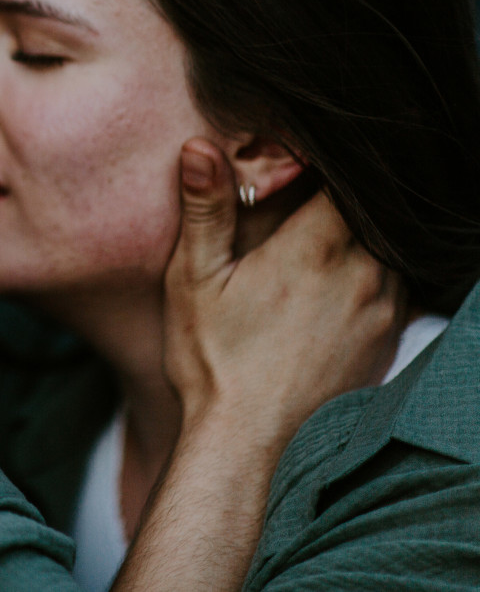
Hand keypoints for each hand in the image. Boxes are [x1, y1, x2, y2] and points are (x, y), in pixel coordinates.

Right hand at [165, 139, 402, 447]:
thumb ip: (206, 209)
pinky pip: (398, 286)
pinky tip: (335, 284)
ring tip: (316, 247)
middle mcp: (364, 273)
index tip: (295, 164)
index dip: (321, 164)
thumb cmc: (214, 362)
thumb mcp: (194, 280)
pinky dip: (374, 273)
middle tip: (302, 203)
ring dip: (361, 236)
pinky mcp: (390, 340)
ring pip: (389, 247)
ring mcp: (385, 310)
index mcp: (314, 248)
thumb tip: (200, 148)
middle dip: (340, 200)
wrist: (252, 446)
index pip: (344, 178)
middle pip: (371, 210)